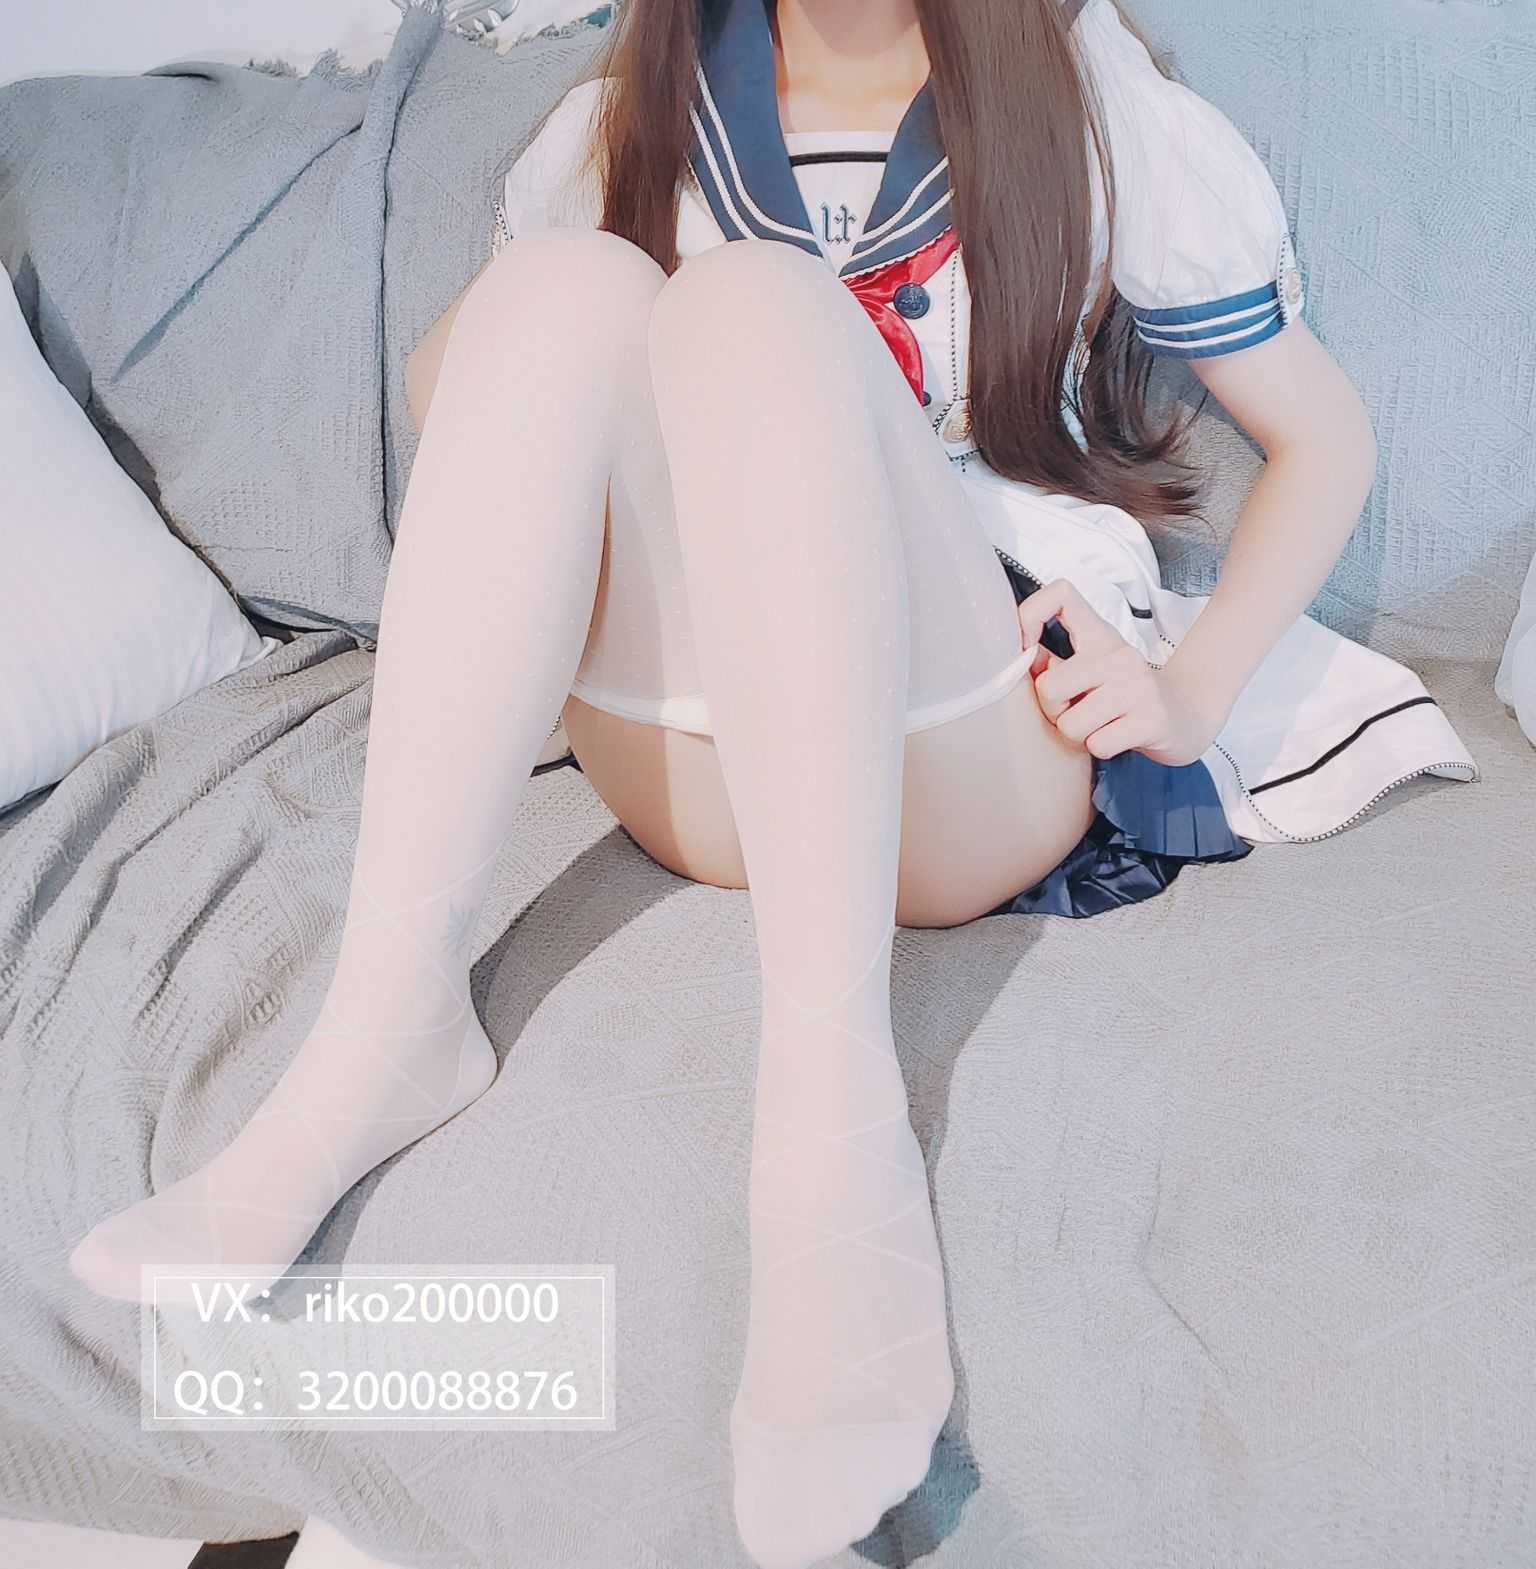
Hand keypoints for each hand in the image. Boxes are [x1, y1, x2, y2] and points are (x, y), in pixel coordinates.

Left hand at [1018, 579, 1228, 766]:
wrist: (1188, 715)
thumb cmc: (1127, 695)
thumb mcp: (1093, 670)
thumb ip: (1054, 662)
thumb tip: (1022, 656)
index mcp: (1099, 635)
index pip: (1060, 594)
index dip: (1030, 615)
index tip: (1027, 648)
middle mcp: (1118, 654)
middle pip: (1048, 686)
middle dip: (1054, 711)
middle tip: (1076, 712)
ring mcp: (1137, 685)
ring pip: (1070, 724)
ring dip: (1079, 736)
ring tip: (1101, 726)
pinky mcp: (1151, 719)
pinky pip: (1097, 745)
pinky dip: (1101, 749)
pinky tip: (1119, 737)